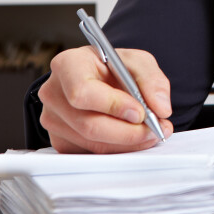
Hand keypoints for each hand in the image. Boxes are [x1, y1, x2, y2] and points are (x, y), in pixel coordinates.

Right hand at [38, 45, 173, 152]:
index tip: (139, 111)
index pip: (82, 92)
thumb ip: (151, 80)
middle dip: (128, 132)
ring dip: (127, 143)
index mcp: (68, 65)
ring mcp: (53, 119)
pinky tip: (133, 137)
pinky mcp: (60, 140)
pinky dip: (118, 149)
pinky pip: (91, 153)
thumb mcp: (136, 61)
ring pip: (92, 143)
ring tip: (150, 132)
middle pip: (89, 124)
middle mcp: (53, 93)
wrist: (98, 77)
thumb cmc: (112, 66)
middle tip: (155, 129)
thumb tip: (160, 107)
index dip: (113, 106)